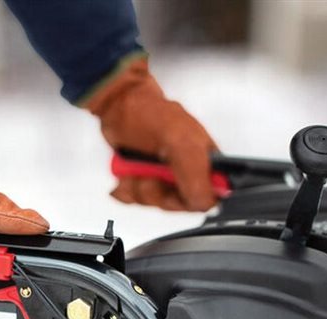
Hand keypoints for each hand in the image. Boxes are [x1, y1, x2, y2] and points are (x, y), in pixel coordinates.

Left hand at [84, 57, 217, 210]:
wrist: (117, 107)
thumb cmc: (148, 113)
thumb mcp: (179, 142)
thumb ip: (195, 173)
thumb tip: (202, 201)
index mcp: (207, 161)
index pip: (209, 197)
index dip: (188, 199)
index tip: (173, 188)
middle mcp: (188, 170)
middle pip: (178, 204)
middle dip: (157, 192)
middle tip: (149, 175)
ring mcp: (165, 176)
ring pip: (155, 203)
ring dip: (139, 189)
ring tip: (135, 169)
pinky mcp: (144, 179)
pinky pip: (136, 200)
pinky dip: (126, 190)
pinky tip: (125, 175)